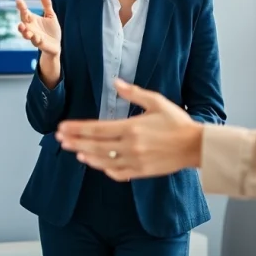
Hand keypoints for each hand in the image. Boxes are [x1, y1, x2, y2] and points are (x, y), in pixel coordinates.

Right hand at [16, 0, 60, 56]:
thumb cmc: (51, 30)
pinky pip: (36, 42)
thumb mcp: (50, 15)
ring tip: (22, 26)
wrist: (56, 45)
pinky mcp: (40, 43)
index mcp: (32, 20)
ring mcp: (34, 36)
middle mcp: (30, 28)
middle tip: (21, 11)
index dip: (21, 5)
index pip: (24, 11)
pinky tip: (37, 37)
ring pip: (26, 34)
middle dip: (21, 16)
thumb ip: (46, 5)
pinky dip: (35, 39)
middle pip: (23, 21)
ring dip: (24, 31)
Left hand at [56, 79, 203, 181]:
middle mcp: (130, 146)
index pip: (97, 129)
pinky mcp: (141, 171)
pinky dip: (105, 169)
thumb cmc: (177, 121)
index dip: (77, 129)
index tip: (63, 128)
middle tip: (60, 139)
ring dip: (86, 156)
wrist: (195, 145)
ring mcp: (135, 161)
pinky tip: (96, 164)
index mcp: (131, 127)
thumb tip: (115, 82)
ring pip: (103, 161)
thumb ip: (133, 93)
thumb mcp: (156, 101)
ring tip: (74, 151)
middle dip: (75, 142)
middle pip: (95, 146)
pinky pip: (117, 173)